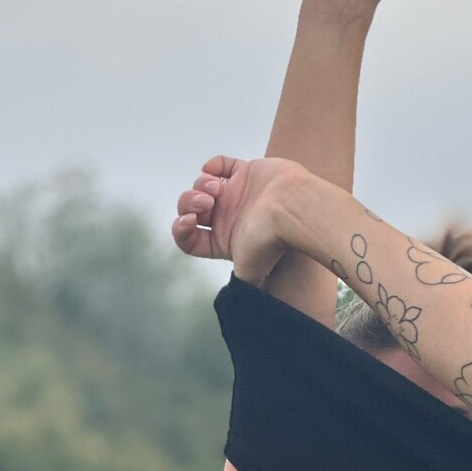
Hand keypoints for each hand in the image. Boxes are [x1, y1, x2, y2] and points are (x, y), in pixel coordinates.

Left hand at [171, 155, 303, 285]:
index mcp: (224, 241)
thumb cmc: (270, 241)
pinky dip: (212, 165)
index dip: (180, 230)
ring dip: (200, 185)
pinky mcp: (247, 173)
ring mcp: (236, 195)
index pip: (189, 238)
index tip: (188, 222)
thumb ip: (238, 284)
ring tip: (216, 189)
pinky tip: (214, 173)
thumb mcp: (248, 273)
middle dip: (190, 203)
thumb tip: (236, 305)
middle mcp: (228, 219)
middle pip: (190, 209)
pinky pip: (220, 165)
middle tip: (206, 203)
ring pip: (201, 186)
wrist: (291, 210)